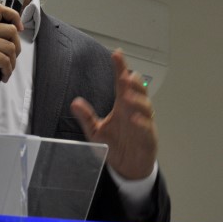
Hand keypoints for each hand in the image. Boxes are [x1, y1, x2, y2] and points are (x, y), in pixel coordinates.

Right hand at [0, 3, 22, 98]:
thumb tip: (10, 40)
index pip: (0, 9)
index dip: (14, 16)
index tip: (19, 28)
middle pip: (11, 30)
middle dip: (16, 47)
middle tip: (10, 59)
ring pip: (11, 47)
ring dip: (12, 63)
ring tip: (4, 71)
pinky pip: (5, 61)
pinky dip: (7, 71)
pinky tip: (1, 76)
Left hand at [70, 49, 157, 179]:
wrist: (129, 167)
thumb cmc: (116, 145)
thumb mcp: (96, 131)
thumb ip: (86, 117)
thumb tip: (74, 103)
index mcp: (123, 106)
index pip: (122, 84)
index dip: (120, 68)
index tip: (117, 54)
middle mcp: (135, 111)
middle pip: (138, 92)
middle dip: (134, 83)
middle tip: (126, 76)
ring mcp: (144, 124)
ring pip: (145, 108)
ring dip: (137, 101)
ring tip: (127, 96)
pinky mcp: (148, 139)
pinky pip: (147, 129)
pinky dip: (141, 123)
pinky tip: (134, 119)